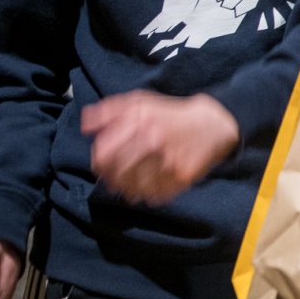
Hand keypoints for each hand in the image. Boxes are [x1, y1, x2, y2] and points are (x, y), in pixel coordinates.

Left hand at [84, 91, 241, 204]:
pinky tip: (143, 188)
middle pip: (117, 173)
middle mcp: (154, 142)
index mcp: (141, 121)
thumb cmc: (170, 115)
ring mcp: (169, 162)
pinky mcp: (182, 178)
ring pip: (133, 188)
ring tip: (126, 184)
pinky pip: (153, 196)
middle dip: (109, 177)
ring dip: (125, 188)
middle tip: (111, 178)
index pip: (105, 153)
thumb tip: (86, 125)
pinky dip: (144, 195)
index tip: (100, 163)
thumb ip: (110, 110)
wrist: (212, 125)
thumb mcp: (141, 102)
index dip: (98, 161)